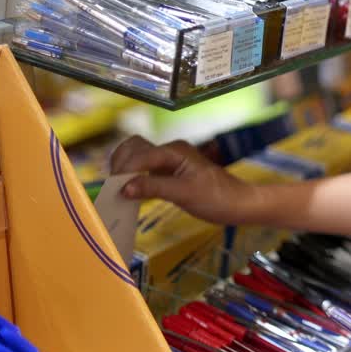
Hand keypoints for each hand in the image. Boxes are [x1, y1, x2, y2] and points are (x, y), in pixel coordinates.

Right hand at [109, 135, 256, 224]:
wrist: (237, 203)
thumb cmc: (217, 198)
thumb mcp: (184, 194)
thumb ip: (154, 188)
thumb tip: (124, 188)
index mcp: (175, 151)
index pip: (139, 155)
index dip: (124, 171)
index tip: (114, 190)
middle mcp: (170, 151)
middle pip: (133, 148)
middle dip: (120, 164)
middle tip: (113, 188)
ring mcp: (169, 161)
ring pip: (137, 157)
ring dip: (124, 170)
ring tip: (118, 191)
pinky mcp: (168, 172)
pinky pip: (144, 170)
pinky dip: (133, 178)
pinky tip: (129, 193)